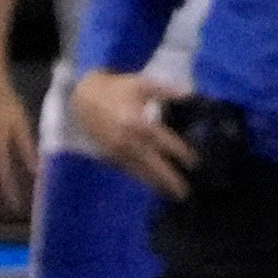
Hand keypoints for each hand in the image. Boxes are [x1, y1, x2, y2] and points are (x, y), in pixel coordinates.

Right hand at [67, 70, 190, 196]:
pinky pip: (126, 169)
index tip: (195, 163)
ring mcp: (116, 150)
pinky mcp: (107, 154)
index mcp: (138, 122)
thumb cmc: (117, 89)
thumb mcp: (143, 84)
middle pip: (153, 164)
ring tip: (171, 193)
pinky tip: (151, 183)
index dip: (181, 153)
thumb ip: (168, 90)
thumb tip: (191, 94)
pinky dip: (139, 177)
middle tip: (184, 192)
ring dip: (155, 183)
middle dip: (169, 179)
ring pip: (139, 171)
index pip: (165, 143)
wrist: (82, 96)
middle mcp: (127, 140)